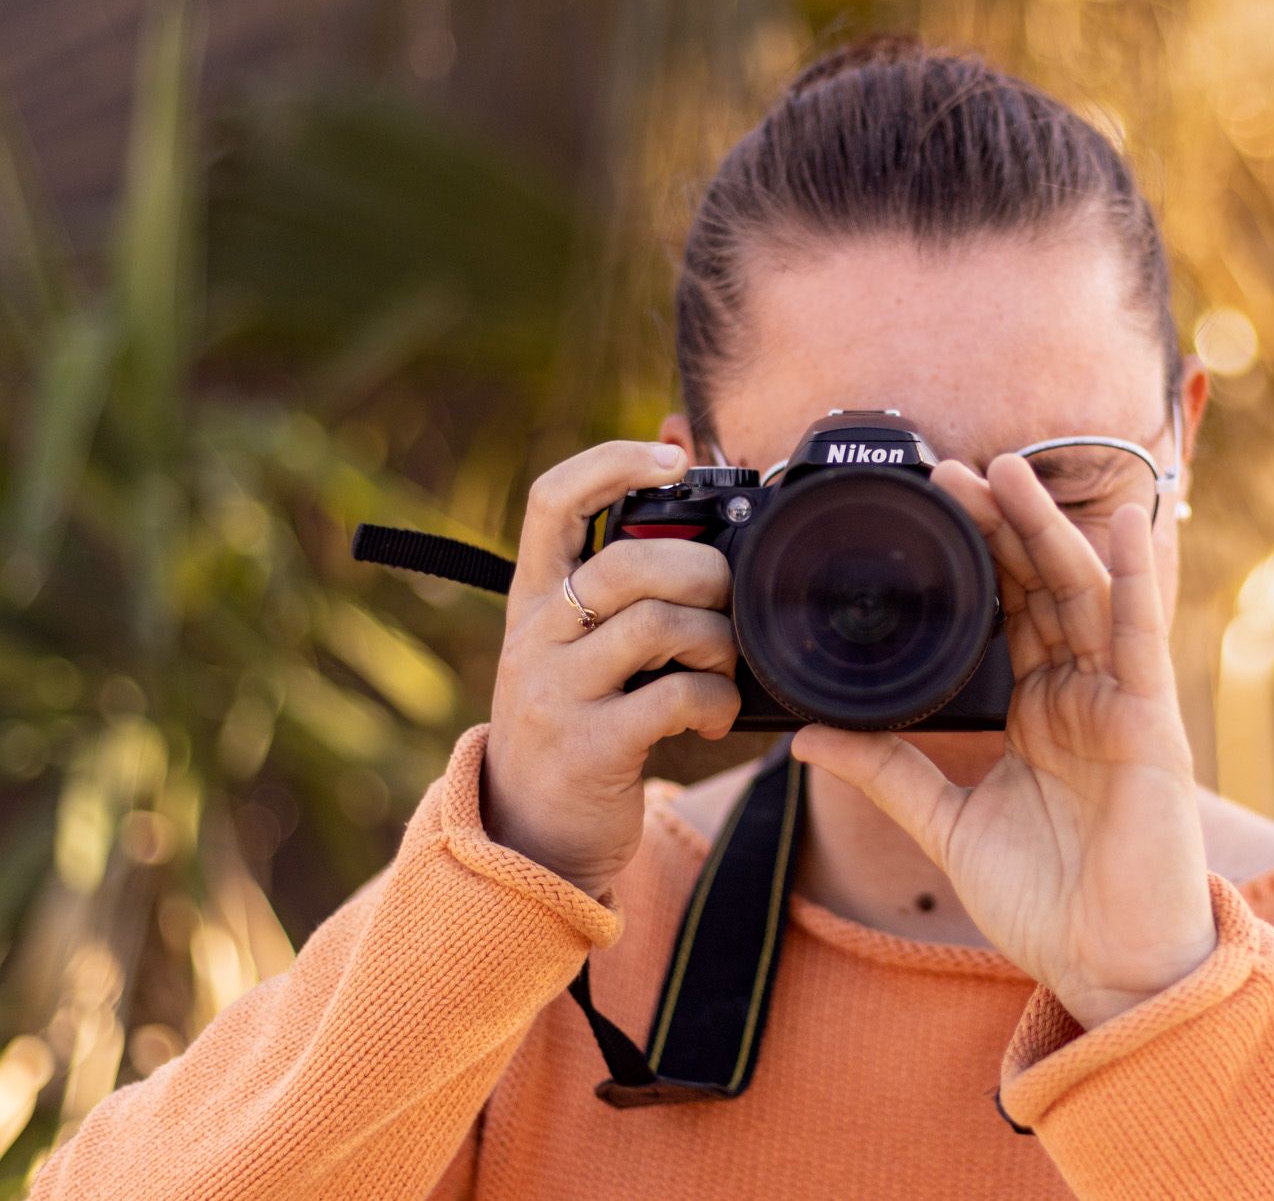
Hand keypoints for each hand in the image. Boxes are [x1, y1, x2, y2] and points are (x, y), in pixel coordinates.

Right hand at [483, 441, 741, 898]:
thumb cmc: (577, 723)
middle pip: (627, 564)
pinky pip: (673, 697)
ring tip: (725, 666)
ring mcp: (554, 693)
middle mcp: (535, 637)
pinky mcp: (588, 748)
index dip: (610, 461)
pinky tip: (714, 716)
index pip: (552, 501)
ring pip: (656, 624)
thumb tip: (681, 459)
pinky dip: (714, 699)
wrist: (527, 837)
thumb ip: (622, 582)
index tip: (670, 454)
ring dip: (717, 639)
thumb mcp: (577, 647)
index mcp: (533, 599)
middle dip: (703, 572)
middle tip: (728, 602)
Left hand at [791, 453, 1215, 1028]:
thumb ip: (887, 773)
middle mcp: (1078, 694)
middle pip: (1038, 588)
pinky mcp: (1151, 723)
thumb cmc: (1045, 903)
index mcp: (1036, 712)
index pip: (1004, 612)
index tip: (927, 506)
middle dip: (998, 526)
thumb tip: (807, 736)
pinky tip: (1122, 524)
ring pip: (1083, 595)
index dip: (972, 557)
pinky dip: (1136, 578)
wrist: (1105, 967)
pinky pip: (1144, 637)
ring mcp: (1117, 703)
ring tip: (1007, 472)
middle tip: (951, 471)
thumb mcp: (947, 826)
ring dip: (1048, 530)